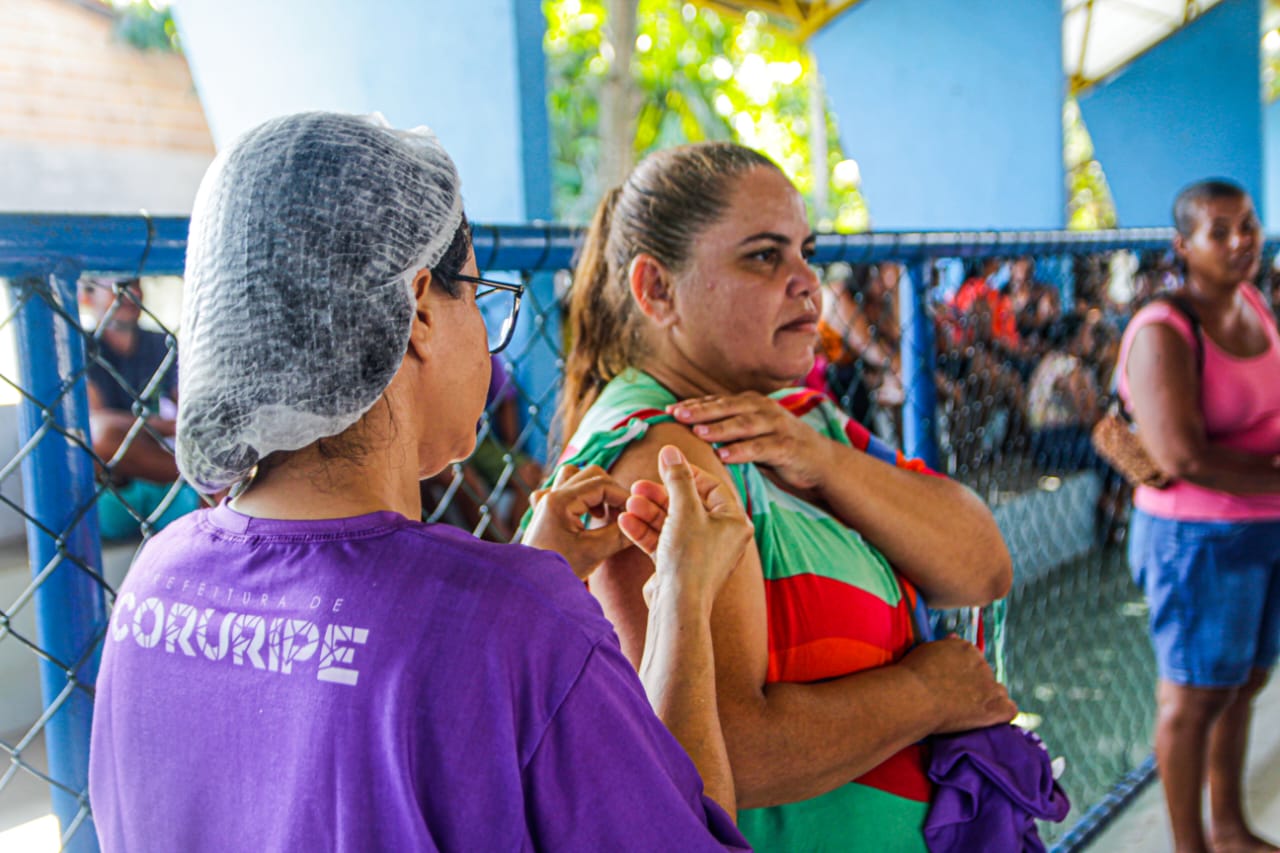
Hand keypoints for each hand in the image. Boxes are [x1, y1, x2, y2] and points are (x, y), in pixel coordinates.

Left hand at [521, 464, 631, 579]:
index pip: (602, 484)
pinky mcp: (543, 512)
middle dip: (611, 491)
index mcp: (560, 502)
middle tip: (622, 514)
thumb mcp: (594, 553)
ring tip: (601, 514)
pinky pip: (558, 489)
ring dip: (592, 489)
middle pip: (590, 475)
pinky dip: (575, 495)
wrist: (531, 590)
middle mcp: (550, 496)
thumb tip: (643, 523)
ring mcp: (545, 502)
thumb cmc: (560, 572)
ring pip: (573, 476)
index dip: (623, 496)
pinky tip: (582, 516)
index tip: (636, 512)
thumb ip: (620, 535)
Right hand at [617, 445, 753, 607]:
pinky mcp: (680, 565)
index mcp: (734, 522)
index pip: (711, 487)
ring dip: (648, 512)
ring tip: (629, 503)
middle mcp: (721, 537)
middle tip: (638, 485)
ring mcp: (700, 552)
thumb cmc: (690, 558)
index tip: (664, 464)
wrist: (678, 606)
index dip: (686, 473)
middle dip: (660, 495)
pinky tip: (625, 522)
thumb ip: (677, 478)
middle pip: (688, 504)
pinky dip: (645, 531)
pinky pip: (663, 541)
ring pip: (672, 523)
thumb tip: (670, 449)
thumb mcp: (684, 510)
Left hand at [667, 392, 836, 492]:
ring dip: (719, 428)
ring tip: (698, 433)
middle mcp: (763, 409)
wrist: (819, 460)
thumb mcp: (750, 433)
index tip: (669, 411)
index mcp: (750, 404)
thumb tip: (691, 428)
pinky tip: (724, 456)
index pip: (717, 402)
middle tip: (677, 415)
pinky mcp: (787, 446)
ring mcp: (776, 426)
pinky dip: (741, 451)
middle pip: (727, 408)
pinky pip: (760, 447)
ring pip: (743, 424)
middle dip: (700, 411)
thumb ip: (727, 428)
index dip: (693, 405)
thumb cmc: (777, 446)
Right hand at [900, 636, 1016, 733]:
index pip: (973, 660)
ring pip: (998, 693)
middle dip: (974, 687)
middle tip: (955, 699)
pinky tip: (988, 719)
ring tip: (967, 711)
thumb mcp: (927, 650)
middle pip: (985, 676)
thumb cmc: (914, 674)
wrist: (915, 696)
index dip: (963, 674)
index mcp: (967, 649)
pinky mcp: (996, 707)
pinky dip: (1001, 715)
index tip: (951, 683)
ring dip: (987, 700)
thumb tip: (954, 637)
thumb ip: (945, 646)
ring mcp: (991, 686)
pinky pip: (1009, 710)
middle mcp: (983, 664)